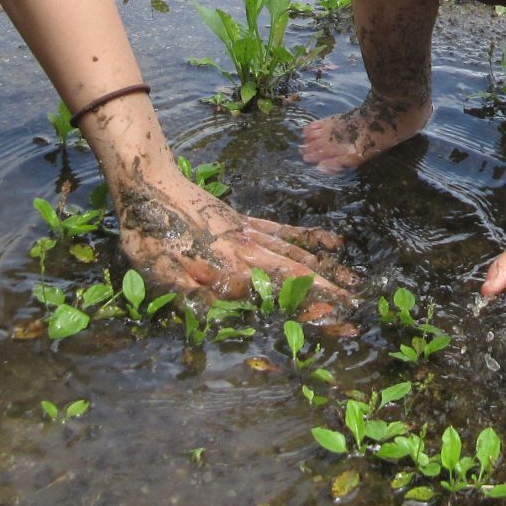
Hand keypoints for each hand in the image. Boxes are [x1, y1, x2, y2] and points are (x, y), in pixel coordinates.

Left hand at [112, 163, 352, 317]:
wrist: (149, 184)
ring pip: (294, 253)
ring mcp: (248, 234)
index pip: (276, 297)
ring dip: (324, 269)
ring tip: (352, 280)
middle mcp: (245, 252)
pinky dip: (307, 237)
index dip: (307, 311)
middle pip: (294, 275)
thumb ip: (190, 295)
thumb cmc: (148, 234)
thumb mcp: (158, 272)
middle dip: (327, 293)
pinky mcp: (244, 220)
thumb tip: (221, 319)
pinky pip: (282, 229)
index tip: (338, 321)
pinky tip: (330, 241)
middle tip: (357, 306)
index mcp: (226, 270)